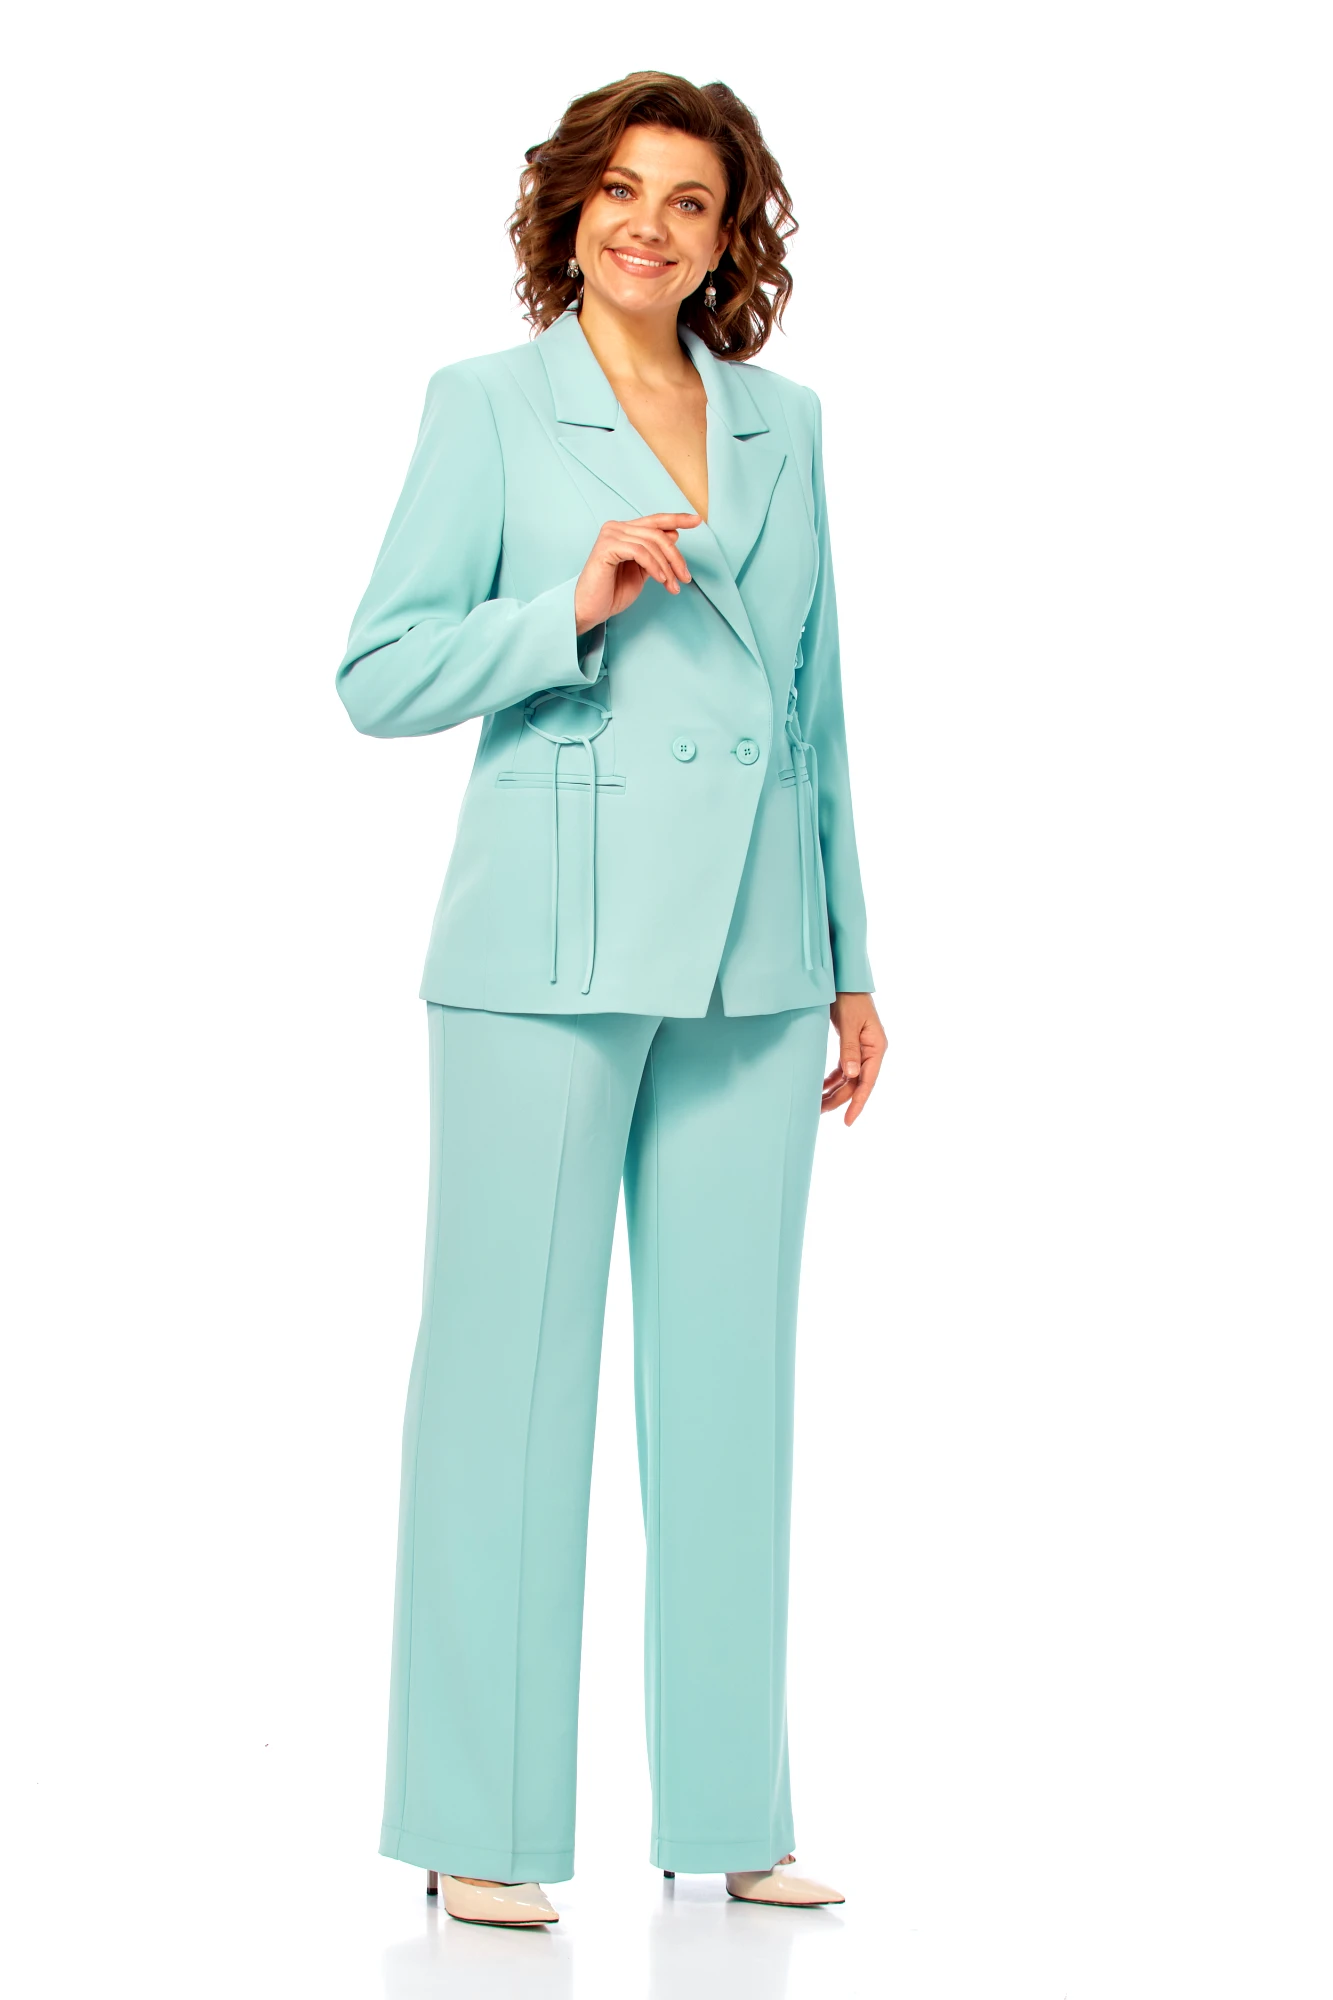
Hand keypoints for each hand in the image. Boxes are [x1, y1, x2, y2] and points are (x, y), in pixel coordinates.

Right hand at [574, 513, 700, 632]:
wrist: (590, 609)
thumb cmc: (612, 592)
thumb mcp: (642, 570)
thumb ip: (655, 553)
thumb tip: (674, 534)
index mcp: (624, 531)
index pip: (655, 520)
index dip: (677, 518)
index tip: (697, 520)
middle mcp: (616, 528)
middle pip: (657, 534)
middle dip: (676, 557)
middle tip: (685, 578)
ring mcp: (610, 535)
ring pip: (651, 544)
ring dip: (667, 567)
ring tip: (673, 586)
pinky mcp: (606, 547)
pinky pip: (640, 552)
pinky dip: (654, 567)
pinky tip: (661, 580)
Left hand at [822, 992, 885, 1125]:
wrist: (844, 981)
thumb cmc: (849, 999)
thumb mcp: (849, 1025)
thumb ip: (849, 1050)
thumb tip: (852, 1076)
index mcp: (876, 1048)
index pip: (868, 1082)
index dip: (858, 1103)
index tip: (848, 1121)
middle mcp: (871, 1051)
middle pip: (857, 1083)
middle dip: (839, 1099)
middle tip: (819, 1112)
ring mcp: (862, 1050)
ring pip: (849, 1078)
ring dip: (835, 1090)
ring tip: (817, 1104)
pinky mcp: (851, 1046)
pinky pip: (844, 1069)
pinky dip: (832, 1078)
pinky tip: (821, 1087)